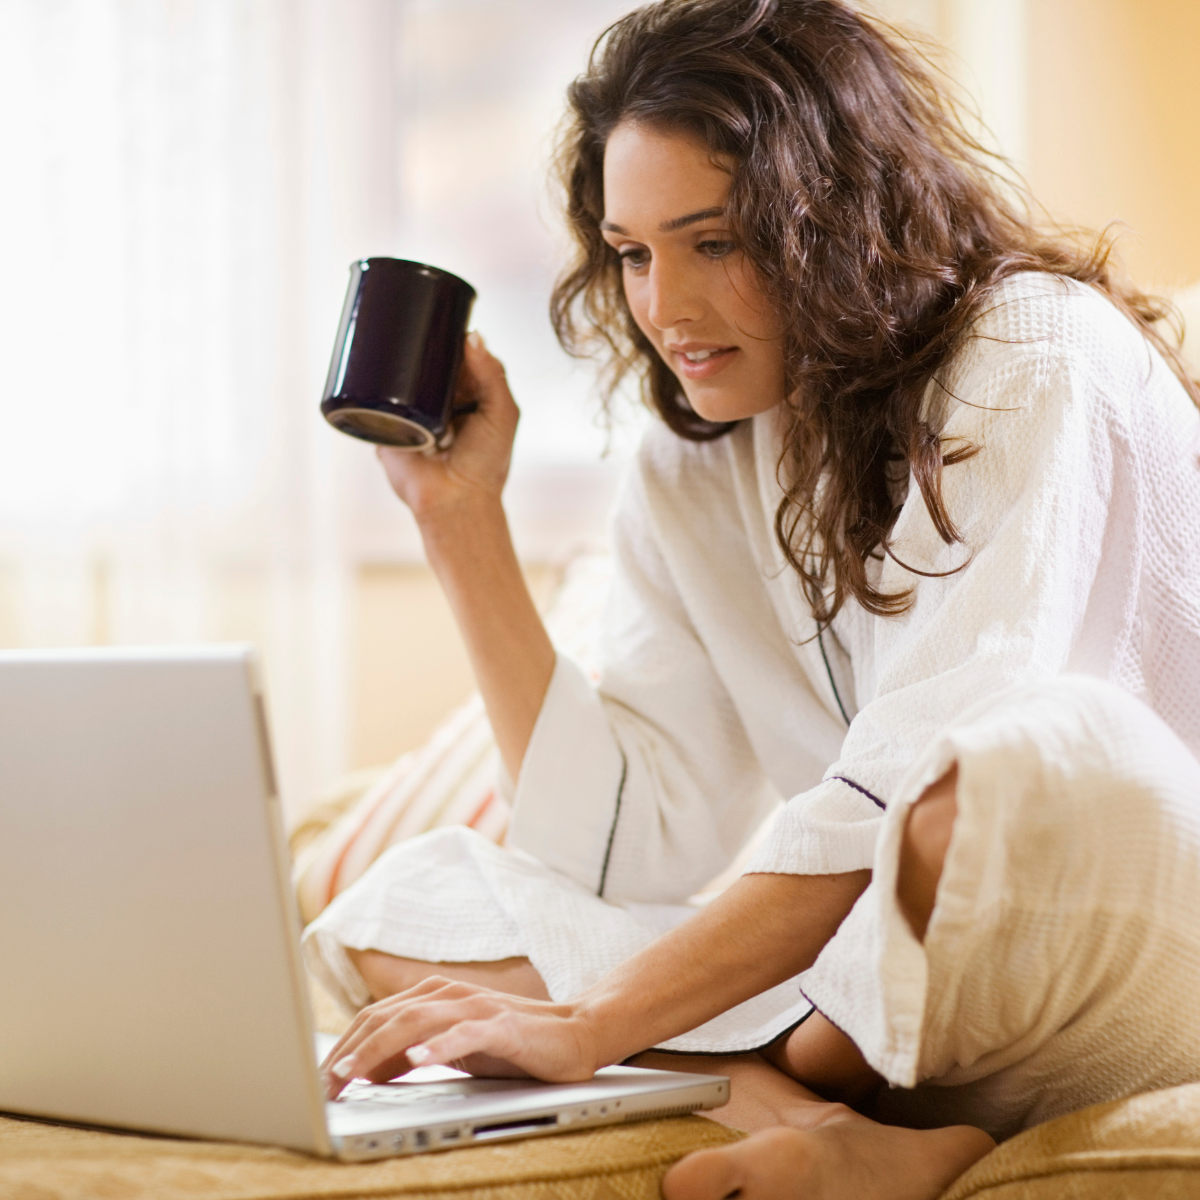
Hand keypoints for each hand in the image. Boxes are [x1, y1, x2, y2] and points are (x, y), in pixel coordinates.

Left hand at [320, 976, 601, 1098]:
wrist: (574, 1034)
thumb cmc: (512, 1045)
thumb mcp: (453, 1050)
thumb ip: (414, 1052)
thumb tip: (367, 1071)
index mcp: (434, 996)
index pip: (376, 1017)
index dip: (344, 1046)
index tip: (320, 1078)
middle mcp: (450, 994)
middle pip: (386, 1017)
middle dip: (350, 1051)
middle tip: (324, 1084)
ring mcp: (476, 1008)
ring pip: (415, 1023)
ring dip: (378, 1050)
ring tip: (352, 1073)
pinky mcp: (503, 1026)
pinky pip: (464, 1034)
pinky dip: (438, 1046)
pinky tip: (416, 1060)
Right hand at [376, 331, 518, 522]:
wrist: (454, 500)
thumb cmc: (485, 463)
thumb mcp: (502, 414)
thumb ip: (492, 376)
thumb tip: (473, 335)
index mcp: (469, 392)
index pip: (458, 353)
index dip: (450, 334)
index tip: (442, 314)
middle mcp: (440, 398)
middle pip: (426, 358)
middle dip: (419, 340)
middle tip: (413, 324)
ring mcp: (412, 409)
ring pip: (399, 373)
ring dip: (394, 357)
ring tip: (391, 339)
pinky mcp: (387, 423)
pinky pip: (374, 397)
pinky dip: (370, 381)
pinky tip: (368, 362)